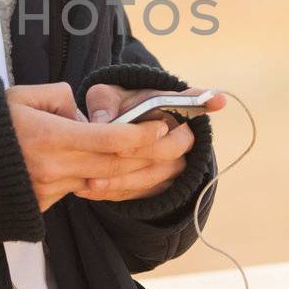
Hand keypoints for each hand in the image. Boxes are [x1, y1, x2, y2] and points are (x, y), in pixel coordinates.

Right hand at [5, 81, 207, 213]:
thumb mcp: (24, 95)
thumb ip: (62, 98)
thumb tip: (86, 113)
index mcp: (51, 137)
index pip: (112, 139)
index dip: (144, 135)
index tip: (163, 127)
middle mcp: (54, 168)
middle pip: (118, 164)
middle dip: (153, 153)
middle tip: (178, 141)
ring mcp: (50, 190)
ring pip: (103, 179)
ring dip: (132, 169)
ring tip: (157, 155)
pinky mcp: (45, 204)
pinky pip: (81, 188)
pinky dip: (100, 177)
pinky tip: (113, 167)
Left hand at [75, 81, 225, 201]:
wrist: (113, 132)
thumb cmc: (113, 107)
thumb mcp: (106, 96)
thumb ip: (105, 102)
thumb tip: (102, 120)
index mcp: (174, 106)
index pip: (196, 101)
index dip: (202, 103)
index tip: (184, 114)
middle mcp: (181, 137)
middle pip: (172, 149)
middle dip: (143, 151)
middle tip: (117, 151)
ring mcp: (173, 165)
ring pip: (154, 176)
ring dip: (124, 180)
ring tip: (92, 180)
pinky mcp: (158, 186)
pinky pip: (139, 192)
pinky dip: (114, 193)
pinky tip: (87, 190)